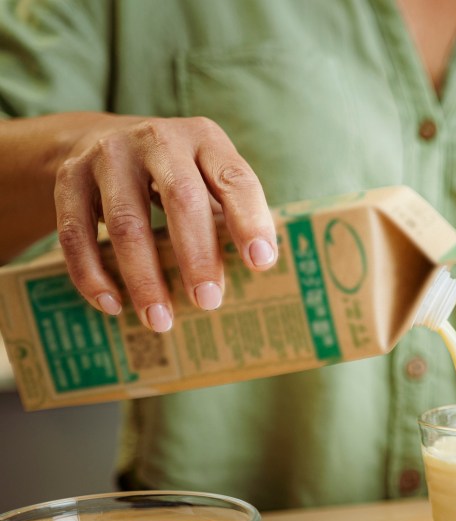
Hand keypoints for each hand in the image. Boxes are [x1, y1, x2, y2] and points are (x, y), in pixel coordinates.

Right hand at [54, 113, 277, 331]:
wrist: (96, 139)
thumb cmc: (174, 174)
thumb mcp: (207, 176)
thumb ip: (229, 213)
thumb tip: (256, 270)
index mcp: (205, 139)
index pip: (234, 179)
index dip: (250, 221)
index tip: (260, 263)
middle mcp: (158, 140)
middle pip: (182, 199)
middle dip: (197, 256)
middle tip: (208, 301)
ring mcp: (109, 156)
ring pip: (127, 223)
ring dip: (144, 278)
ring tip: (160, 319)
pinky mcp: (69, 178)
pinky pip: (77, 233)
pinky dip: (93, 274)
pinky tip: (112, 305)